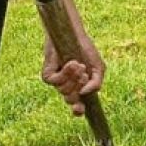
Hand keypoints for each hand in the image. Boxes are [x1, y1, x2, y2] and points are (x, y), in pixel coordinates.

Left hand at [40, 0, 104, 116]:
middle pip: (71, 99)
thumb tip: (85, 94)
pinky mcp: (47, 74)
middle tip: (83, 75)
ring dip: (73, 78)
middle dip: (78, 88)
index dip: (77, 110)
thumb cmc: (85, 50)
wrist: (73, 34)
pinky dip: (64, 73)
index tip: (79, 109)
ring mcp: (56, 81)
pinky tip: (71, 63)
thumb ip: (96, 83)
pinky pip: (55, 81)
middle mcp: (66, 86)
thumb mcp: (98, 67)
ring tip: (79, 64)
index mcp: (78, 88)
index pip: (77, 106)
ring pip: (63, 91)